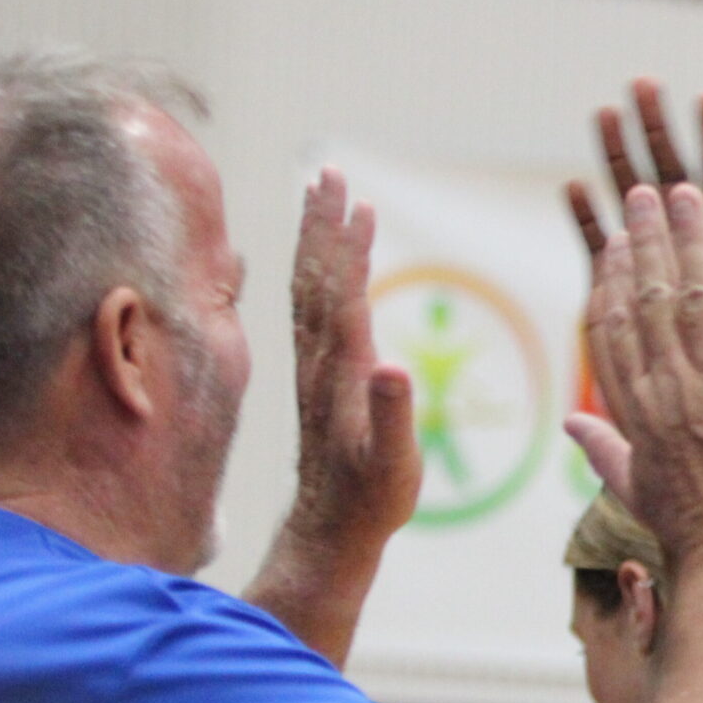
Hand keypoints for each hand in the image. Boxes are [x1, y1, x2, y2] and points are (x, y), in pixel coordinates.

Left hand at [286, 168, 419, 549]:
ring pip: (309, 288)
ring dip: (316, 239)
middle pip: (318, 277)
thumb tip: (393, 367)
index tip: (358, 201)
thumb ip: (393, 415)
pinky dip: (316, 271)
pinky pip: (311, 309)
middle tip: (329, 173)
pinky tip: (321, 259)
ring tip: (322, 196)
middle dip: (324, 223)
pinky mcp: (316, 376)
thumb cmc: (371, 499)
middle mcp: (321, 361)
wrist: (330, 529)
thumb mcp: (393, 463)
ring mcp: (314, 367)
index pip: (344, 293)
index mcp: (343, 371)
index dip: (350, 247)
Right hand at [567, 78, 702, 289]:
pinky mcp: (611, 276)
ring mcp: (642, 250)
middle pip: (668, 170)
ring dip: (617, 152)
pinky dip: (584, 215)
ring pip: (628, 191)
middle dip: (656, 126)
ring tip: (606, 112)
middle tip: (643, 83)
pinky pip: (594, 238)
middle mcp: (678, 232)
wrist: (675, 403)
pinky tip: (574, 187)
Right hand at [572, 182, 702, 561]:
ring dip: (690, 239)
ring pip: (693, 296)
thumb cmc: (688, 526)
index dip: (609, 278)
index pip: (611, 328)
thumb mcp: (632, 486)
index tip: (610, 242)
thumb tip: (571, 429)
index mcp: (632, 408)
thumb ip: (601, 449)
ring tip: (686, 195)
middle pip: (645, 298)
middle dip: (644, 240)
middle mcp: (665, 388)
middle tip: (644, 194)